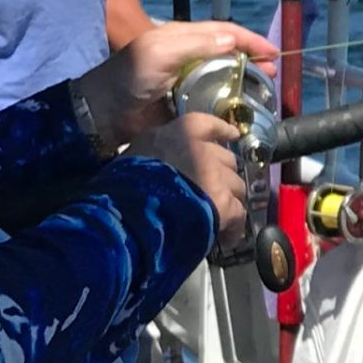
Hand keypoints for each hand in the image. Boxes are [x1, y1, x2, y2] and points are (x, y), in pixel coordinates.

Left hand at [78, 19, 277, 147]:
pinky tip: (244, 108)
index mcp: (182, 37)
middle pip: (229, 52)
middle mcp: (189, 56)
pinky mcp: (187, 104)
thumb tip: (233, 40)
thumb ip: (196, 44)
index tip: (273, 52)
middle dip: (253, 59)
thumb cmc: (129, 77)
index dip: (249, 39)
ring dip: (246, 81)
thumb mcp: (159, 52)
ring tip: (265, 90)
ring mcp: (189, 81)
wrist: (105, 114)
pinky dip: (232, 102)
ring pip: (226, 76)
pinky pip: (215, 100)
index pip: (223, 31)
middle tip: (273, 73)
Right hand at [135, 110, 248, 246]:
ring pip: (236, 186)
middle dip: (223, 174)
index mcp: (179, 134)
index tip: (232, 135)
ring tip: (220, 215)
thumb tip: (161, 164)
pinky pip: (239, 213)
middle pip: (226, 159)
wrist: (131, 209)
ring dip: (230, 199)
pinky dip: (234, 226)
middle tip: (213, 190)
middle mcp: (202, 150)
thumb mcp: (134, 154)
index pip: (207, 125)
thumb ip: (156, 153)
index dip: (221, 131)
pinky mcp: (224, 202)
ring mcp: (215, 176)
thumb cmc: (124, 182)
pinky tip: (226, 237)